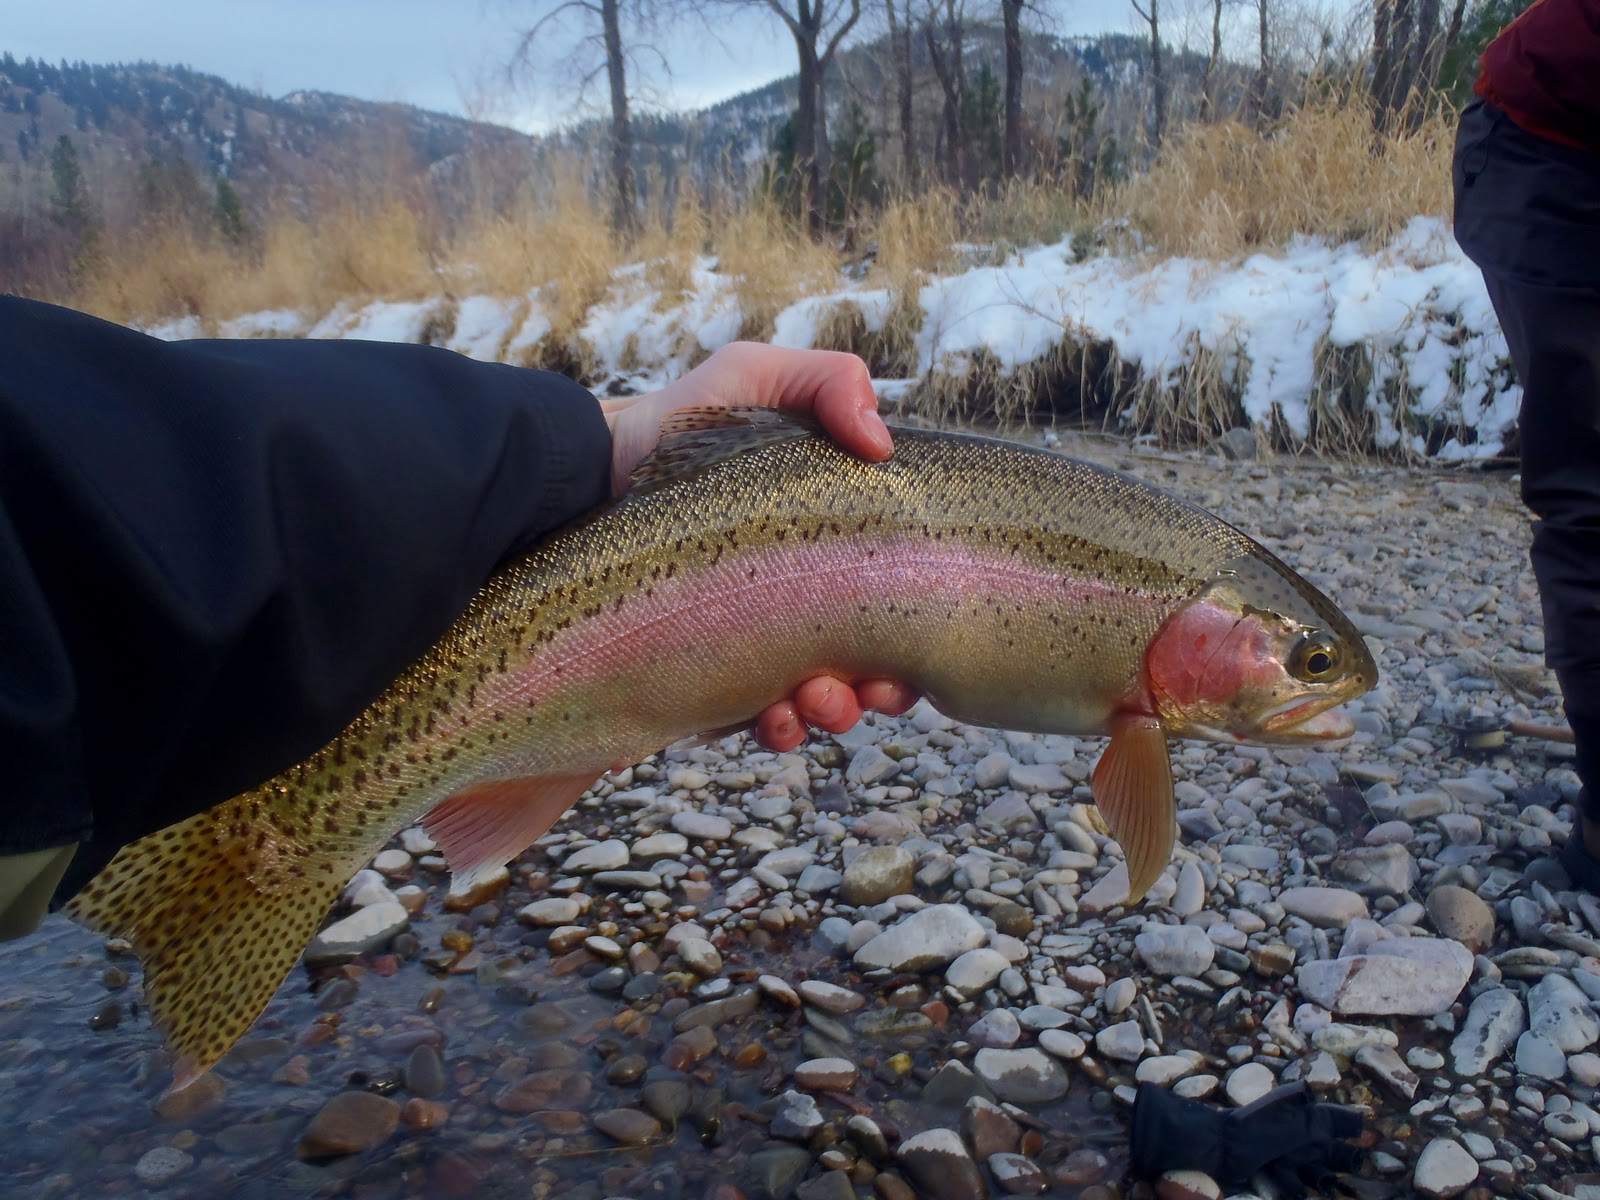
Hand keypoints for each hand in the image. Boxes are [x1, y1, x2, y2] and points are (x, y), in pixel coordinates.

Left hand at [601, 343, 917, 750]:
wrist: (591, 468)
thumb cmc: (683, 422)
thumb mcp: (754, 377)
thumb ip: (828, 382)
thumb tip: (881, 442)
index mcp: (834, 546)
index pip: (897, 601)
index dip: (917, 632)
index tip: (916, 644)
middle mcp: (805, 602)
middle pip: (872, 667)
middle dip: (883, 689)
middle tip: (872, 687)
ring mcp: (758, 643)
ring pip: (818, 703)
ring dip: (832, 712)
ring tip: (815, 701)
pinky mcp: (709, 675)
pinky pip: (753, 720)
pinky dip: (775, 728)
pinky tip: (770, 717)